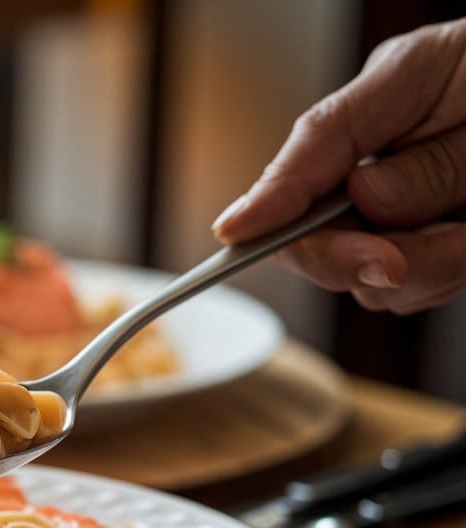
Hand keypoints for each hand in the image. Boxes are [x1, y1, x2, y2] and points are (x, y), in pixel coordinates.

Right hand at [212, 19, 465, 313]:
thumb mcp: (461, 85)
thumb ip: (418, 153)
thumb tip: (361, 200)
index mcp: (380, 104)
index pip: (304, 162)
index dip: (268, 204)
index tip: (237, 237)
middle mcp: (380, 163)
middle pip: (316, 235)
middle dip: (347, 256)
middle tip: (392, 260)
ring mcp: (406, 211)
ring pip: (368, 275)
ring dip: (419, 270)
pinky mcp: (439, 248)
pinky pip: (415, 289)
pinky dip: (445, 276)